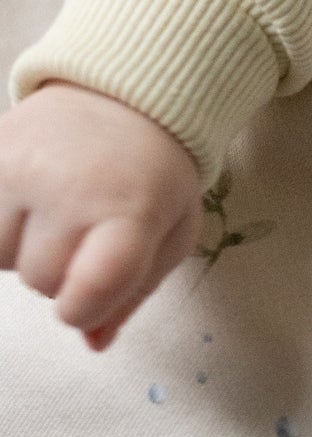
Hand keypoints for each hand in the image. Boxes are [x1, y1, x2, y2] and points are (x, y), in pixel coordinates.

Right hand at [0, 83, 204, 349]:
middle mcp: (68, 186)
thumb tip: (93, 342)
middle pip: (40, 280)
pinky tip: (25, 204)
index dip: (83, 308)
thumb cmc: (154, 175)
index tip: (88, 297)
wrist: (126, 94)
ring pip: (0, 256)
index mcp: (129, 210)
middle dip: (60, 270)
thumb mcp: (169, 233)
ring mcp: (18, 166)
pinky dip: (0, 228)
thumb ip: (132, 292)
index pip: (87, 291)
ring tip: (54, 208)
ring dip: (22, 247)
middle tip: (84, 229)